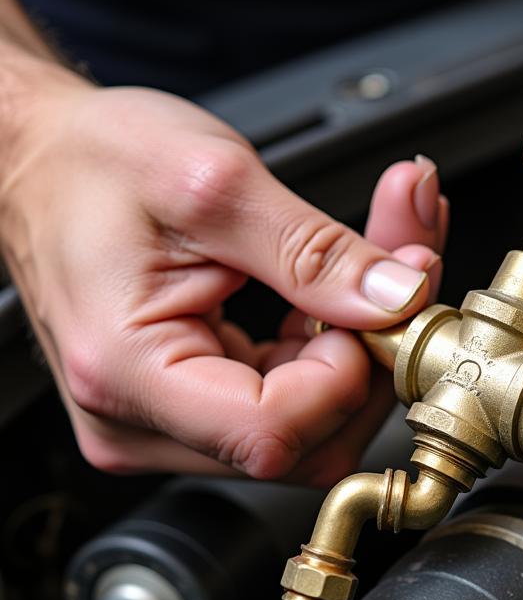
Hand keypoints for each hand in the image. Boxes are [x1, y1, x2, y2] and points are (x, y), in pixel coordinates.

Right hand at [0, 76, 447, 483]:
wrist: (39, 159)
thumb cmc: (90, 162)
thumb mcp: (213, 181)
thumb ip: (314, 249)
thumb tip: (398, 298)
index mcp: (128, 374)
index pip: (273, 432)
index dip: (348, 373)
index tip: (375, 301)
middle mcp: (143, 421)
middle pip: (307, 439)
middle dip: (376, 351)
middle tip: (406, 262)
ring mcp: (169, 421)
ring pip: (313, 424)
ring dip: (365, 343)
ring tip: (385, 254)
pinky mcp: (195, 404)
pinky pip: (292, 399)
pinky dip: (335, 343)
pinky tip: (346, 286)